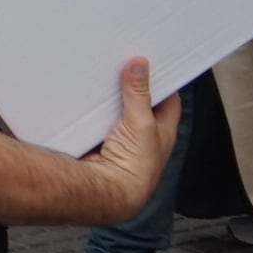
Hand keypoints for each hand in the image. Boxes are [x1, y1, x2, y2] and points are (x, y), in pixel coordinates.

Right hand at [79, 59, 176, 221]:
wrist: (106, 190)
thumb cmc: (135, 167)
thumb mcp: (141, 122)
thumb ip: (139, 93)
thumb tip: (140, 66)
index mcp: (162, 130)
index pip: (167, 99)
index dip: (162, 80)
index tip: (152, 61)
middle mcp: (142, 134)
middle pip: (139, 102)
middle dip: (131, 85)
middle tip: (122, 62)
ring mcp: (120, 138)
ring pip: (116, 110)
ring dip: (109, 98)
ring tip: (101, 74)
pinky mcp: (100, 141)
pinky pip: (96, 120)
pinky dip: (91, 110)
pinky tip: (85, 96)